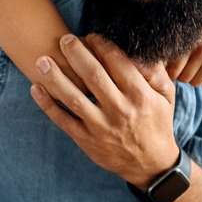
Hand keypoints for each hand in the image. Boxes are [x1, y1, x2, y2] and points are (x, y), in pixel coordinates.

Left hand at [29, 33, 180, 188]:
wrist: (150, 165)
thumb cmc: (157, 123)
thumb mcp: (166, 96)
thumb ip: (155, 71)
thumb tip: (140, 49)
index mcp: (140, 95)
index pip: (117, 62)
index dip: (101, 45)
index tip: (90, 36)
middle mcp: (120, 110)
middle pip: (93, 75)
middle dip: (76, 54)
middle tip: (64, 39)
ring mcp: (101, 127)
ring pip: (74, 98)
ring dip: (55, 78)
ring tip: (42, 61)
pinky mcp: (86, 140)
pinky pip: (63, 120)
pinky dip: (47, 105)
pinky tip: (36, 89)